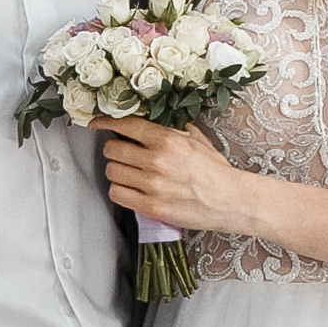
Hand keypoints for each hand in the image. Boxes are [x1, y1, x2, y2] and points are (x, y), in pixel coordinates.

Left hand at [96, 119, 261, 237]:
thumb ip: (171, 128)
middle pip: (113, 149)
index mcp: (168, 141)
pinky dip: (119, 189)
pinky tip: (130, 187)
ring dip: (117, 169)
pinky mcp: (151, 207)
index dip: (106, 122)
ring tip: (129, 171)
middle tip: (122, 151)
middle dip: (114, 148)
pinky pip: (117, 194)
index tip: (97, 122)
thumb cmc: (215, 170)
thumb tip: (149, 118)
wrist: (230, 200)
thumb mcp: (196, 139)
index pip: (126, 126)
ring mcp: (152, 186)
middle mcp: (157, 162)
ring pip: (112, 171)